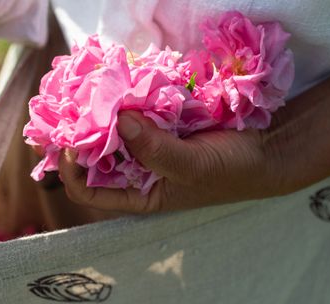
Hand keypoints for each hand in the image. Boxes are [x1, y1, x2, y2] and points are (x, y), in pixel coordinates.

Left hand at [58, 60, 329, 212]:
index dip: (72, 171)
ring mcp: (147, 143)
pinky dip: (124, 98)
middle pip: (93, 157)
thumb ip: (157, 150)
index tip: (69, 144)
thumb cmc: (231, 172)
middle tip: (62, 111)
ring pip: (110, 130)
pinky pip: (133, 110)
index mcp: (139, 195)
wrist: (266, 148)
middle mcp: (137, 171)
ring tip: (83, 93)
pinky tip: (116, 83)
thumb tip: (120, 121)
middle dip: (77, 137)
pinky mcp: (160, 121)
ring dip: (98, 114)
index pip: (90, 191)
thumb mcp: (193, 169)